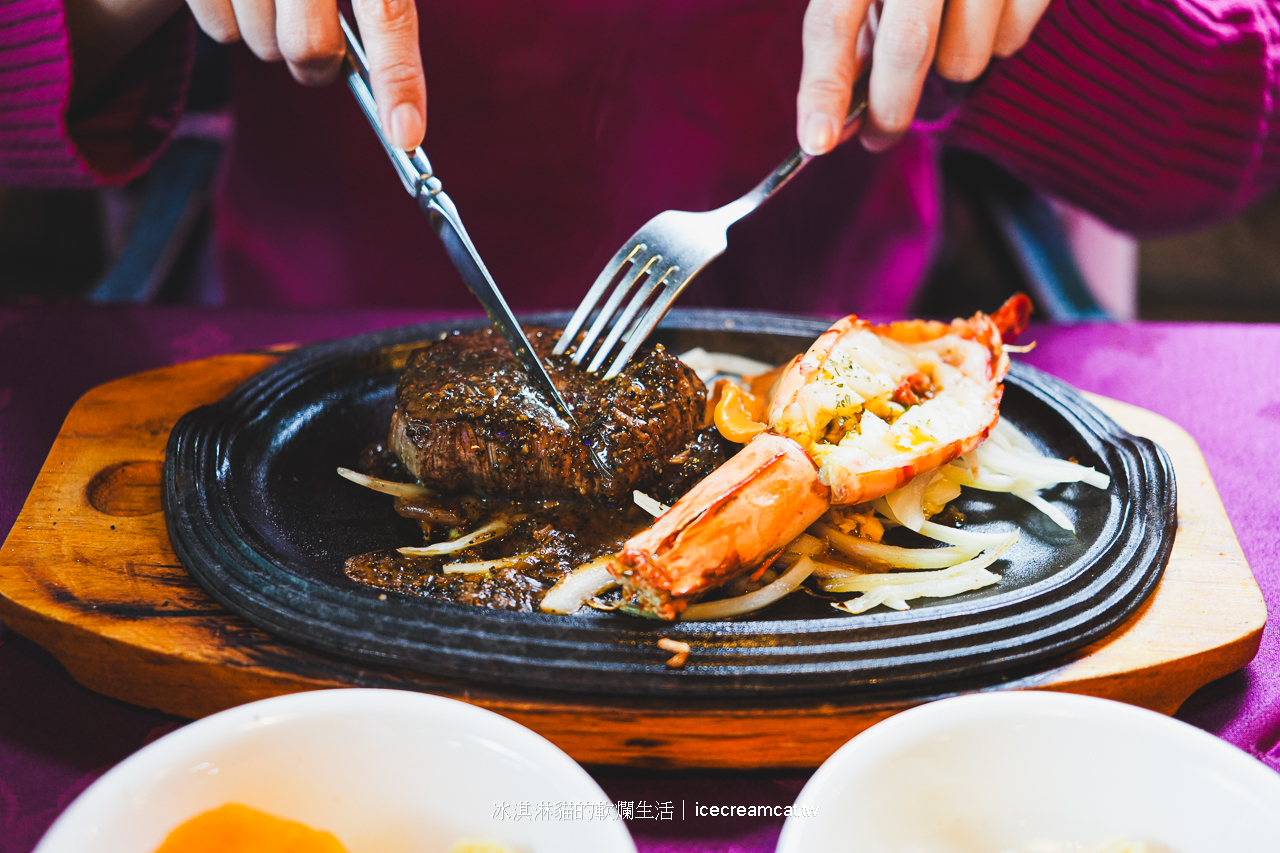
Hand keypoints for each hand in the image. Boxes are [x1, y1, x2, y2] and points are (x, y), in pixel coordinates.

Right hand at [188, 0, 425, 148]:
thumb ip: (381, 2)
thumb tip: (400, 102)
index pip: (388, 14)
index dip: (399, 77)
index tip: (405, 133)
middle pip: (310, 46)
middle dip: (316, 62)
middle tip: (320, 46)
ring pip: (259, 42)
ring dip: (268, 35)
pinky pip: (216, 29)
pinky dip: (227, 18)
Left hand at [797, 0, 1051, 154]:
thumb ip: (849, 38)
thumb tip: (832, 124)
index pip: (832, 21)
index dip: (822, 86)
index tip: (816, 141)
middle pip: (907, 47)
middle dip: (889, 109)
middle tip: (878, 135)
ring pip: (965, 58)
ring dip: (950, 69)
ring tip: (947, 31)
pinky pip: (1012, 41)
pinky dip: (995, 42)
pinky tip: (987, 8)